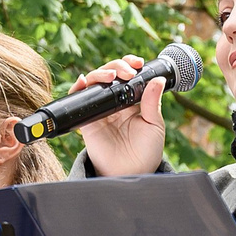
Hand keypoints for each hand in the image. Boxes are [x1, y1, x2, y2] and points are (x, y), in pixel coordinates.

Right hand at [70, 55, 166, 177]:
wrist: (131, 173)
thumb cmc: (146, 152)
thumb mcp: (154, 125)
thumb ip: (153, 102)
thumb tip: (158, 79)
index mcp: (132, 100)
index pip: (128, 75)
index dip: (130, 64)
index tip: (138, 63)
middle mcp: (115, 102)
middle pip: (110, 74)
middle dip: (117, 66)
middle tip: (128, 72)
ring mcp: (100, 109)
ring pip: (94, 82)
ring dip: (100, 73)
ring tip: (111, 75)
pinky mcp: (87, 119)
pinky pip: (78, 99)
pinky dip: (78, 87)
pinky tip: (84, 81)